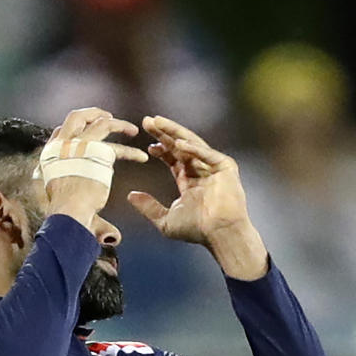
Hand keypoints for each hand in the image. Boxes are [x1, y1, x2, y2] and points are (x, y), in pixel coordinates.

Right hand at [43, 108, 146, 223]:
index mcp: (51, 154)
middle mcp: (62, 144)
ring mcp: (78, 144)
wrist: (68, 213)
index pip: (61, 132)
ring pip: (100, 123)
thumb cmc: (64, 214)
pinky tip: (141, 157)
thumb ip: (81, 205)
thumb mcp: (66, 204)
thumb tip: (106, 232)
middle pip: (76, 117)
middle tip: (107, 117)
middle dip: (92, 114)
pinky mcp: (95, 150)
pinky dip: (131, 151)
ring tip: (132, 130)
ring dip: (118, 124)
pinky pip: (117, 144)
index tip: (86, 133)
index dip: (74, 131)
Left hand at [128, 116, 267, 278]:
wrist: (220, 234)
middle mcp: (202, 170)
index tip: (146, 144)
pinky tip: (178, 142)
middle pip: (180, 146)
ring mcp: (214, 167)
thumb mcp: (165, 220)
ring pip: (192, 143)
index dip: (160, 149)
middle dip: (164, 133)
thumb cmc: (197, 230)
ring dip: (175, 132)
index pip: (173, 159)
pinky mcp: (226, 166)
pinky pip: (207, 153)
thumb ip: (149, 207)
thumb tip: (130, 195)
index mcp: (190, 181)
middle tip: (147, 121)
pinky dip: (193, 148)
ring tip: (158, 122)